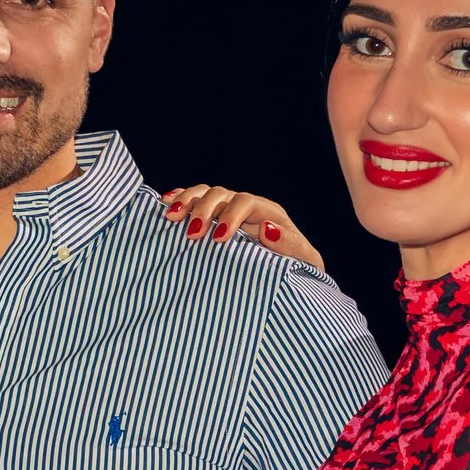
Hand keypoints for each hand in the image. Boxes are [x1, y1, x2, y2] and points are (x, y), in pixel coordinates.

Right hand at [161, 184, 325, 273]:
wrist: (285, 277)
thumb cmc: (294, 269)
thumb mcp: (303, 261)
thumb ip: (290, 245)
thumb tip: (267, 230)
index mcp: (267, 213)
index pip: (245, 202)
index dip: (229, 216)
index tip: (218, 238)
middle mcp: (244, 206)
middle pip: (220, 194)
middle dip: (203, 210)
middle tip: (191, 233)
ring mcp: (225, 210)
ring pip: (203, 193)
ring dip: (186, 202)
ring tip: (171, 216)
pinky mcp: (211, 218)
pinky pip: (192, 200)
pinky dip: (179, 199)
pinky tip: (166, 204)